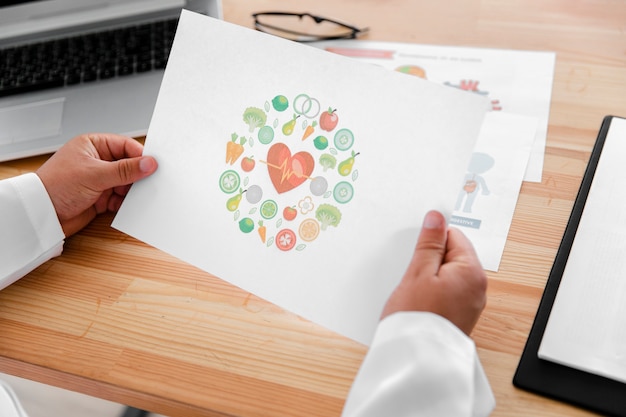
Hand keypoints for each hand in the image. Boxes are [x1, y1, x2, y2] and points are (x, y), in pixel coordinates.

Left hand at [36, 133, 157, 236]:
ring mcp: (99, 179)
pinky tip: (124, 206)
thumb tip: (149, 163)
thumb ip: (125, 169)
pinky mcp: (100, 197)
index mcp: (93, 145)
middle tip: (149, 183)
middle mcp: (97, 161)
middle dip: (138, 175)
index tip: (154, 166)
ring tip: (135, 197)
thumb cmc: (56, 186)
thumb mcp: (95, 174)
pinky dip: (125, 203)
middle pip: (129, 165)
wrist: (41, 215)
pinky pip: (120, 198)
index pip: (125, 146)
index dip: (141, 156)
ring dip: (131, 191)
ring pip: (126, 183)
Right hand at [381, 210, 486, 334]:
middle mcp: (477, 287)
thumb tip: (437, 218)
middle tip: (414, 274)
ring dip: (429, 277)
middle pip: (452, 255)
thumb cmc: (416, 318)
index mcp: (471, 272)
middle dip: (431, 259)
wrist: (415, 359)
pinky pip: (447, 292)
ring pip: (447, 274)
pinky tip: (419, 302)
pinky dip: (432, 292)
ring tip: (415, 291)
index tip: (417, 250)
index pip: (454, 237)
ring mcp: (469, 303)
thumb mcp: (418, 272)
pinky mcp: (459, 315)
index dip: (432, 240)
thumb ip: (429, 243)